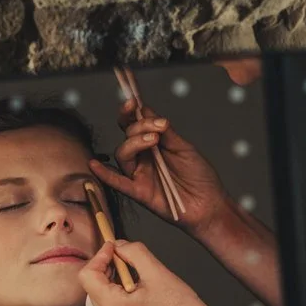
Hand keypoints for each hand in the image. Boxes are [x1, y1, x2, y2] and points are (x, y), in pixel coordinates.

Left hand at [78, 240, 213, 305]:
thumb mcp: (157, 271)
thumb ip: (133, 252)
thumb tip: (119, 246)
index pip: (87, 276)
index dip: (99, 257)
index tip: (114, 248)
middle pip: (93, 288)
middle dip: (106, 269)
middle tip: (125, 258)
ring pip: (102, 299)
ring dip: (112, 283)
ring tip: (135, 276)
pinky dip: (118, 298)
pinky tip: (138, 293)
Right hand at [90, 100, 228, 230]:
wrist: (210, 204)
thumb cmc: (200, 177)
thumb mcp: (185, 148)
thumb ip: (166, 132)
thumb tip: (146, 109)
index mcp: (154, 145)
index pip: (135, 124)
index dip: (130, 112)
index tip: (134, 101)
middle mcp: (144, 158)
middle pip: (127, 136)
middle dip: (140, 126)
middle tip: (159, 127)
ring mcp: (140, 174)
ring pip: (123, 154)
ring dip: (134, 142)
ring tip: (154, 140)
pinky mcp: (141, 192)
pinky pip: (118, 183)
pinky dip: (105, 175)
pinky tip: (94, 166)